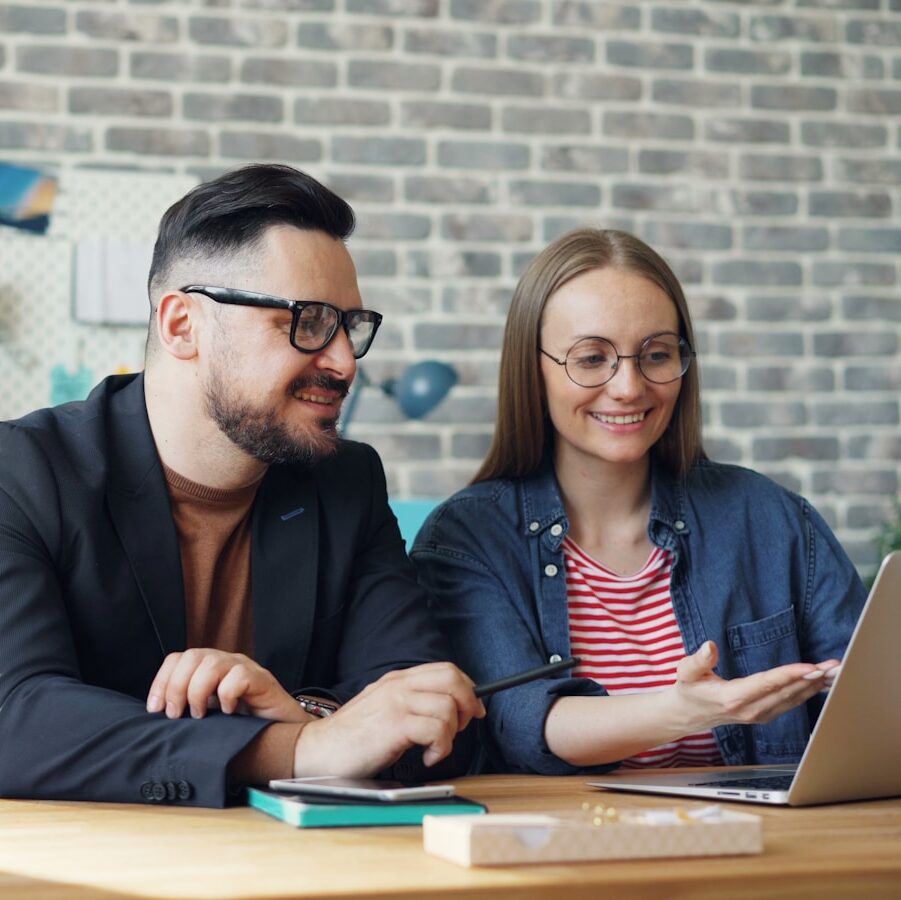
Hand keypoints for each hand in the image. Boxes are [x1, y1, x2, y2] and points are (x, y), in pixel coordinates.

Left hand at [146, 648, 304, 722]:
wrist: (283, 733)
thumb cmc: (242, 726)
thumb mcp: (207, 716)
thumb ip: (186, 709)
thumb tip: (156, 716)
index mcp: (207, 668)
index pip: (177, 659)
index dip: (161, 681)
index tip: (156, 709)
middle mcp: (225, 662)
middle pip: (191, 656)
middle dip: (176, 687)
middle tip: (178, 715)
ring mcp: (244, 668)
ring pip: (212, 663)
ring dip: (198, 691)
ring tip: (201, 715)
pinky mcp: (262, 679)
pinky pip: (238, 676)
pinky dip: (227, 695)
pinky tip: (229, 712)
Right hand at [292, 662, 485, 777]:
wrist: (317, 751)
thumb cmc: (352, 737)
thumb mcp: (383, 708)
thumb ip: (411, 702)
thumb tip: (450, 707)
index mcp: (397, 679)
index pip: (446, 670)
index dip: (467, 688)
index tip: (473, 710)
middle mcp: (398, 685)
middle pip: (452, 679)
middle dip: (468, 704)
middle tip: (461, 728)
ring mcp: (396, 703)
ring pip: (448, 706)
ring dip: (451, 734)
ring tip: (435, 749)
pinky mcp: (394, 724)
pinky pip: (437, 730)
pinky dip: (441, 748)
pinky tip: (427, 758)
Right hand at [671, 641, 840, 730]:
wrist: (688, 715)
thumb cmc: (688, 690)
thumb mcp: (685, 672)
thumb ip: (698, 659)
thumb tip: (709, 646)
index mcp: (733, 698)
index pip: (766, 684)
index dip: (789, 675)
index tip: (811, 668)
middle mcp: (751, 710)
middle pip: (787, 692)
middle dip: (813, 679)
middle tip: (835, 667)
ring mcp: (760, 715)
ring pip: (794, 699)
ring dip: (816, 686)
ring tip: (836, 672)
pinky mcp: (766, 715)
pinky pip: (792, 703)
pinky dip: (809, 692)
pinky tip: (823, 683)